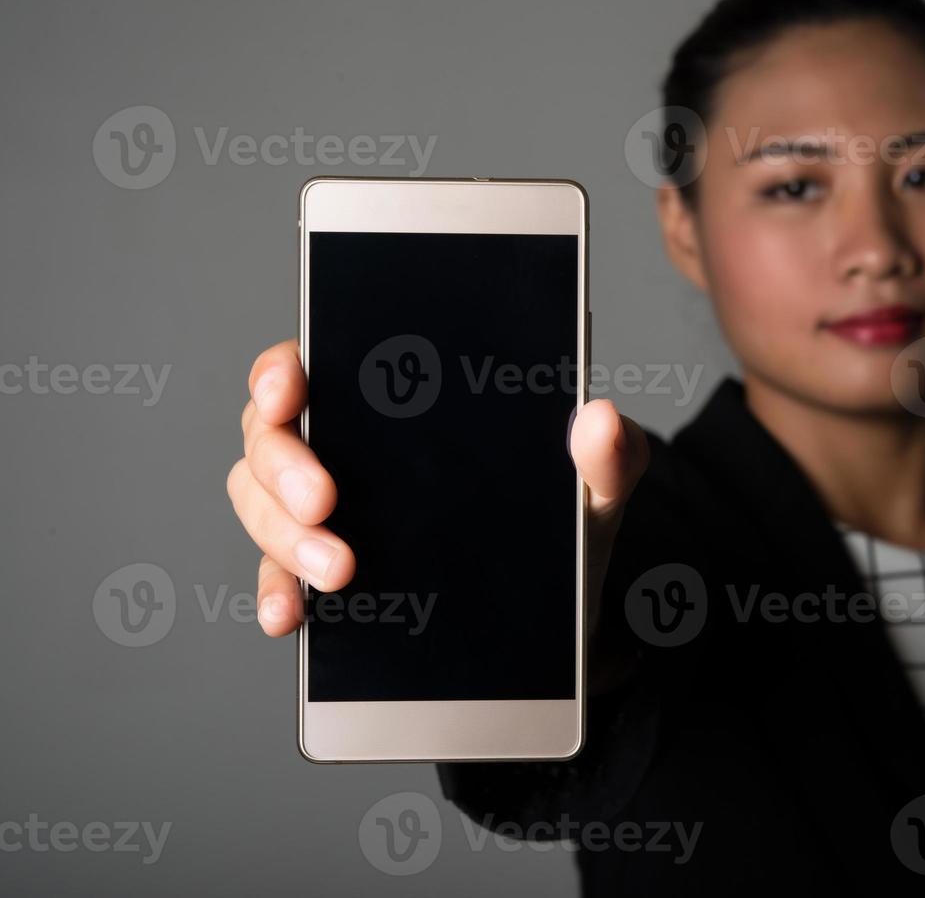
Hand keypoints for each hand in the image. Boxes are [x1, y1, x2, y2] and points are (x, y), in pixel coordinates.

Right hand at [226, 339, 648, 636]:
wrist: (563, 617)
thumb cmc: (567, 522)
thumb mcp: (597, 487)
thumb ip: (609, 454)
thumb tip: (601, 419)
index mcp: (402, 401)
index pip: (318, 362)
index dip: (283, 370)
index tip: (287, 391)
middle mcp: (351, 447)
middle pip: (272, 436)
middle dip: (284, 466)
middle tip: (323, 501)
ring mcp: (332, 513)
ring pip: (262, 505)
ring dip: (283, 537)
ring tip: (336, 573)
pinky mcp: (328, 575)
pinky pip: (278, 577)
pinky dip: (277, 593)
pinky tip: (289, 614)